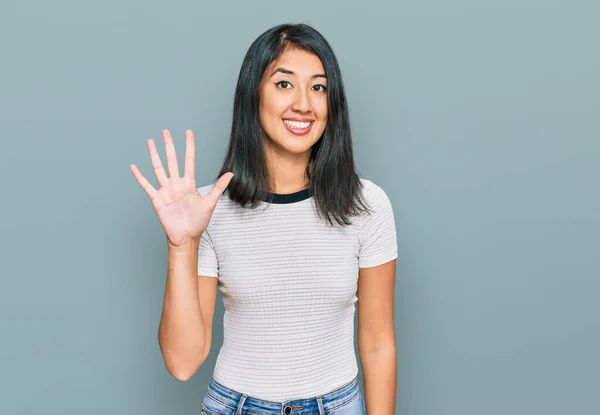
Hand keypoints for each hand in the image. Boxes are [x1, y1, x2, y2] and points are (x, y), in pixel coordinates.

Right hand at [130, 129, 233, 246]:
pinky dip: (140, 177)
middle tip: (165, 131)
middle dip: (169, 146)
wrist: (186, 237)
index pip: (188, 160)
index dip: (188, 146)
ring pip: (158, 169)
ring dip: (154, 155)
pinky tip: (134, 167)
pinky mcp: (157, 199)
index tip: (188, 133)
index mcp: (189, 183)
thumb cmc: (199, 221)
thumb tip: (231, 174)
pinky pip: (146, 186)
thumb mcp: (210, 203)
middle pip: (171, 160)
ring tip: (150, 142)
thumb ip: (218, 187)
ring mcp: (166, 190)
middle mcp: (176, 184)